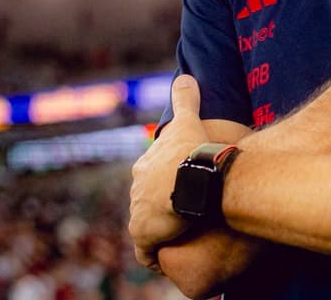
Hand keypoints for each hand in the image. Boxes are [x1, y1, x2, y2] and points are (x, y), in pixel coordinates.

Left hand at [129, 74, 207, 271]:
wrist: (192, 179)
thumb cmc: (191, 150)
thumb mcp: (188, 120)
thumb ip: (186, 99)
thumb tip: (187, 76)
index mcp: (146, 166)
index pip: (152, 175)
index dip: (165, 180)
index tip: (179, 186)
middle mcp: (137, 190)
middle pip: (146, 200)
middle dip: (159, 204)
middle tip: (183, 209)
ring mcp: (139, 214)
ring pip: (148, 224)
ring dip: (160, 228)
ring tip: (180, 232)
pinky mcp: (145, 236)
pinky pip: (149, 252)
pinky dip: (156, 254)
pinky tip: (168, 255)